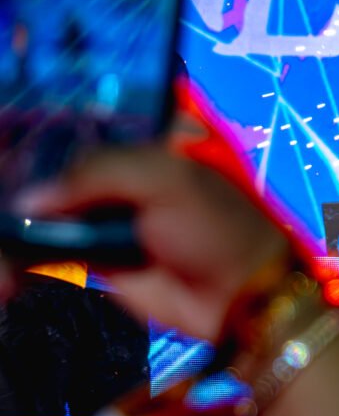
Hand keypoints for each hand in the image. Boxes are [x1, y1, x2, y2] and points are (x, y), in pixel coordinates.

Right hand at [12, 146, 290, 340]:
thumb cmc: (214, 226)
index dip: (45, 125)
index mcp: (145, 141)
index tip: (11, 128)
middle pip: (56, 162)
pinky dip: (22, 249)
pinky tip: (7, 253)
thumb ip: (96, 172)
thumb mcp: (164, 180)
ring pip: (46, 206)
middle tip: (2, 177)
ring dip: (22, 215)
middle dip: (24, 170)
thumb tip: (29, 198)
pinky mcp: (92, 256)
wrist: (237, 296)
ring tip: (2, 226)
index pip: (83, 119)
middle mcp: (120, 173)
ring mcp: (104, 214)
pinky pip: (46, 247)